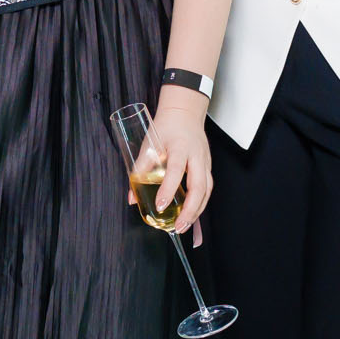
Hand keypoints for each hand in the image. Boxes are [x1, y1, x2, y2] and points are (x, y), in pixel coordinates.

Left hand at [142, 104, 213, 235]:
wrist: (184, 112)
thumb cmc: (166, 127)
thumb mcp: (149, 143)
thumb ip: (140, 170)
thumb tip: (131, 197)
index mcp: (179, 146)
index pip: (175, 170)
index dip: (168, 189)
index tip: (160, 205)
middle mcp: (196, 155)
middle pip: (199, 186)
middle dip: (189, 210)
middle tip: (178, 226)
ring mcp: (205, 161)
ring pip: (207, 190)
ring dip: (197, 211)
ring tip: (184, 226)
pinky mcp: (208, 166)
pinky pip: (208, 188)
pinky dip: (200, 204)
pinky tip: (191, 214)